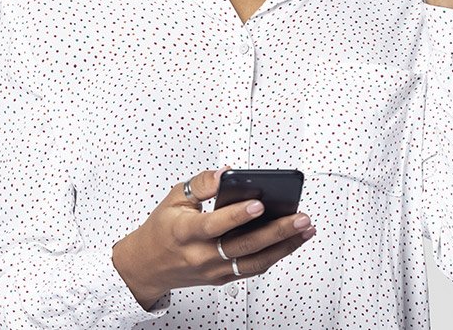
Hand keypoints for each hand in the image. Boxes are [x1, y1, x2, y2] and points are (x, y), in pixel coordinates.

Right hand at [111, 167, 315, 308]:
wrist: (147, 266)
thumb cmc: (162, 230)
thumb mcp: (174, 198)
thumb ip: (202, 184)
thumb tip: (227, 173)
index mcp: (185, 233)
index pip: (214, 226)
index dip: (237, 216)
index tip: (259, 204)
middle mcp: (201, 256)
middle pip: (243, 247)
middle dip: (276, 232)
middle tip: (300, 217)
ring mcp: (213, 270)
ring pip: (254, 262)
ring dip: (284, 246)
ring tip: (305, 229)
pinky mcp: (222, 278)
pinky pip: (251, 269)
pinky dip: (274, 255)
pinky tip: (290, 242)